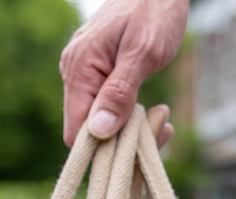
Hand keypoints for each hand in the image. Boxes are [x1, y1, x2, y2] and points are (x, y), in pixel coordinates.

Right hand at [60, 0, 187, 146]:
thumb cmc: (154, 10)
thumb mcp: (143, 53)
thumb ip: (119, 93)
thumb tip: (99, 131)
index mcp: (79, 68)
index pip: (76, 133)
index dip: (104, 149)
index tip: (138, 143)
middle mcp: (74, 73)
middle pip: (88, 131)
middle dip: (123, 139)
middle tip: (161, 126)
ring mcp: (85, 73)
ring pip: (101, 121)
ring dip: (131, 128)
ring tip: (161, 116)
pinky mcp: (98, 74)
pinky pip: (107, 107)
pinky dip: (130, 115)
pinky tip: (153, 110)